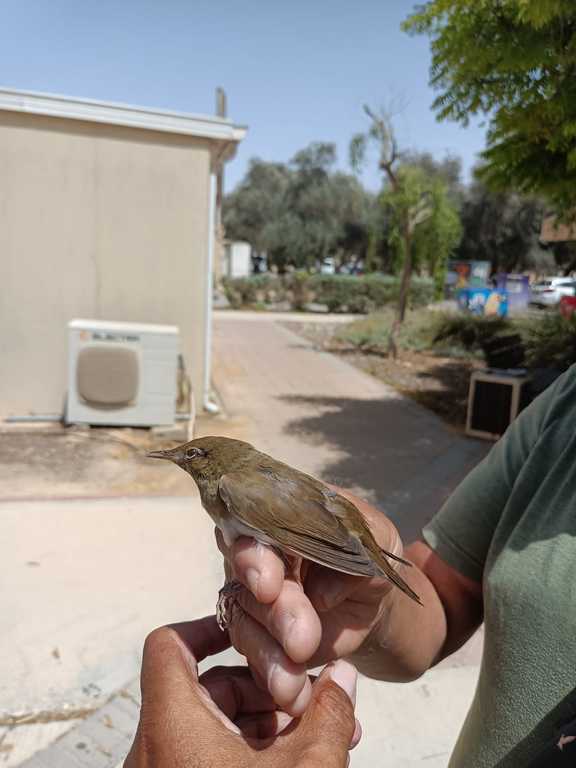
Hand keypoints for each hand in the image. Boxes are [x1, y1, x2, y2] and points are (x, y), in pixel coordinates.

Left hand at [124, 615, 359, 767]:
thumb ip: (329, 713)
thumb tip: (344, 673)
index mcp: (172, 727)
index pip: (169, 645)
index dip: (210, 626)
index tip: (254, 631)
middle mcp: (156, 749)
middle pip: (208, 686)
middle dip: (268, 688)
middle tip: (317, 700)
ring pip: (214, 725)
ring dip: (268, 722)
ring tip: (323, 733)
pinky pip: (210, 756)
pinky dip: (251, 752)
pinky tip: (301, 761)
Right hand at [217, 489, 403, 714]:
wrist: (370, 598)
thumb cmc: (366, 553)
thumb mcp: (377, 537)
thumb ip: (357, 544)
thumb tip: (322, 592)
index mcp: (277, 518)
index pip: (253, 530)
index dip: (254, 558)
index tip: (268, 585)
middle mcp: (255, 556)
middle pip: (246, 581)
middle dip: (273, 613)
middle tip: (301, 640)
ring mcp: (252, 597)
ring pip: (246, 622)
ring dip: (270, 654)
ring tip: (296, 681)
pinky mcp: (258, 635)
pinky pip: (254, 656)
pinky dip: (273, 677)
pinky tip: (294, 695)